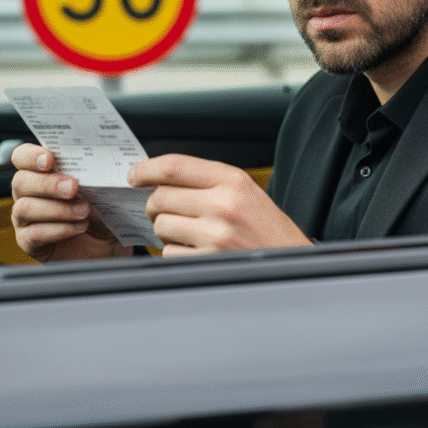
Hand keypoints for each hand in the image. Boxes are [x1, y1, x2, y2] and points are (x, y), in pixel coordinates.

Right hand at [11, 143, 132, 262]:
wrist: (108, 244)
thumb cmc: (101, 210)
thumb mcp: (103, 188)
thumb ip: (99, 174)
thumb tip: (110, 170)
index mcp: (41, 172)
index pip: (22, 156)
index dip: (31, 156)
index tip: (50, 159)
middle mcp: (28, 193)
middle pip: (20, 181)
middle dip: (47, 184)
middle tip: (73, 187)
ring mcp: (25, 219)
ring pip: (25, 208)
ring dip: (57, 209)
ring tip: (84, 211)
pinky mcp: (29, 243)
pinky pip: (33, 234)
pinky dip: (58, 230)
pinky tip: (78, 228)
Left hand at [129, 154, 311, 256]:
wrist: (292, 261)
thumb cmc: (266, 227)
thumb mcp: (244, 190)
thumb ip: (206, 180)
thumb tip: (158, 179)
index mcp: (232, 180)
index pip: (175, 166)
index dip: (147, 169)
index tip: (134, 174)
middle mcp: (223, 204)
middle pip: (160, 197)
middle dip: (154, 205)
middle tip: (163, 210)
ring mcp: (215, 235)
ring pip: (161, 226)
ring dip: (165, 231)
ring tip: (188, 233)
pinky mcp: (208, 261)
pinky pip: (169, 253)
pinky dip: (175, 253)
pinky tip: (196, 250)